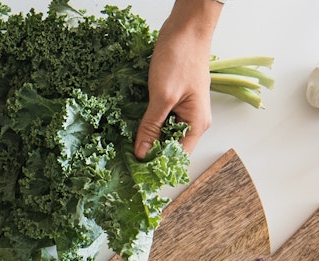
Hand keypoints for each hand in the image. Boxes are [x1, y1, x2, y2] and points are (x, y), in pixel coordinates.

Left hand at [134, 0, 221, 157]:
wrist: (185, 29)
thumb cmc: (181, 59)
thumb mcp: (163, 96)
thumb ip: (151, 126)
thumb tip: (141, 153)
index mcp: (196, 124)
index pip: (177, 156)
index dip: (158, 166)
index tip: (135, 173)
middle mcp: (192, 120)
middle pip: (169, 146)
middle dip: (148, 151)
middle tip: (122, 159)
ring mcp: (183, 109)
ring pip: (162, 132)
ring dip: (145, 136)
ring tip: (122, 144)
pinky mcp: (172, 99)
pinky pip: (158, 118)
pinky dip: (145, 121)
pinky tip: (129, 123)